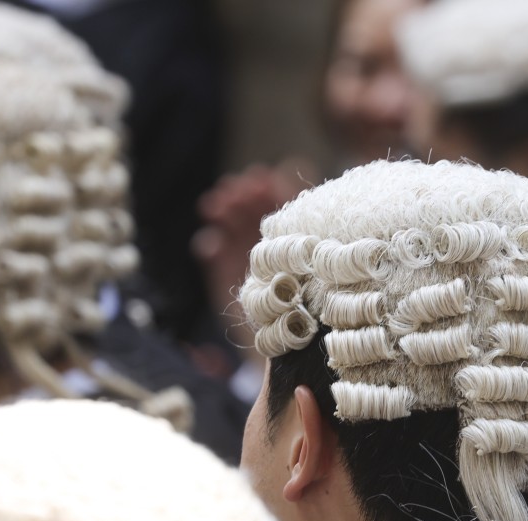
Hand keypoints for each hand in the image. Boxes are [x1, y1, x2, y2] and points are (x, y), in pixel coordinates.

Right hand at [193, 159, 316, 325]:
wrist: (290, 334)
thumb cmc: (315, 299)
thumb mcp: (317, 264)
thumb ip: (308, 229)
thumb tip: (298, 186)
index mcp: (287, 226)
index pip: (275, 195)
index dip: (267, 186)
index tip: (262, 178)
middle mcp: (263, 232)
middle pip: (248, 202)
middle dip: (241, 193)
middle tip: (238, 190)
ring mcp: (241, 248)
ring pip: (228, 219)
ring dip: (223, 210)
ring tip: (218, 207)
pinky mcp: (222, 267)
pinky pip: (211, 250)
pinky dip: (210, 245)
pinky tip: (212, 244)